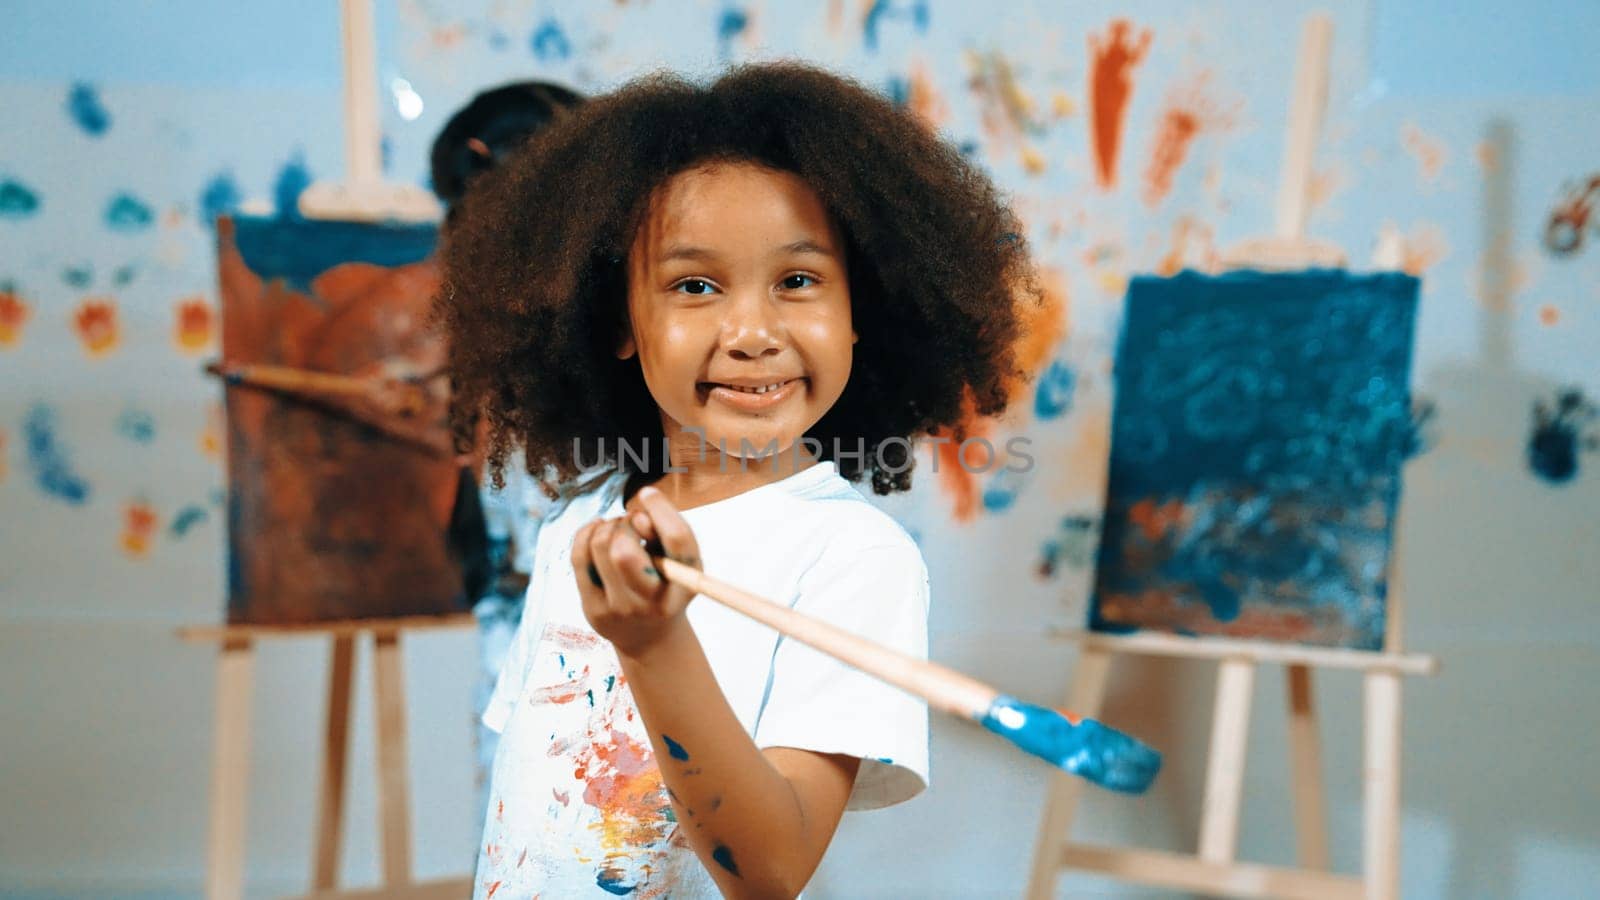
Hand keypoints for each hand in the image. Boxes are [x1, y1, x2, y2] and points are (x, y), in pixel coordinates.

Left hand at [571, 484, 703, 658]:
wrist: (650, 637)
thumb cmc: (668, 585)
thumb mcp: (681, 562)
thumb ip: (667, 531)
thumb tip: (637, 510)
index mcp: (685, 584)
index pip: (677, 539)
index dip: (660, 509)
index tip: (647, 493)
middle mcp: (653, 601)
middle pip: (624, 550)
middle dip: (625, 523)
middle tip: (633, 524)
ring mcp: (620, 608)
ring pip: (599, 546)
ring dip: (608, 526)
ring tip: (618, 529)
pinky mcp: (594, 609)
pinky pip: (580, 556)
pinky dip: (587, 532)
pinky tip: (598, 529)